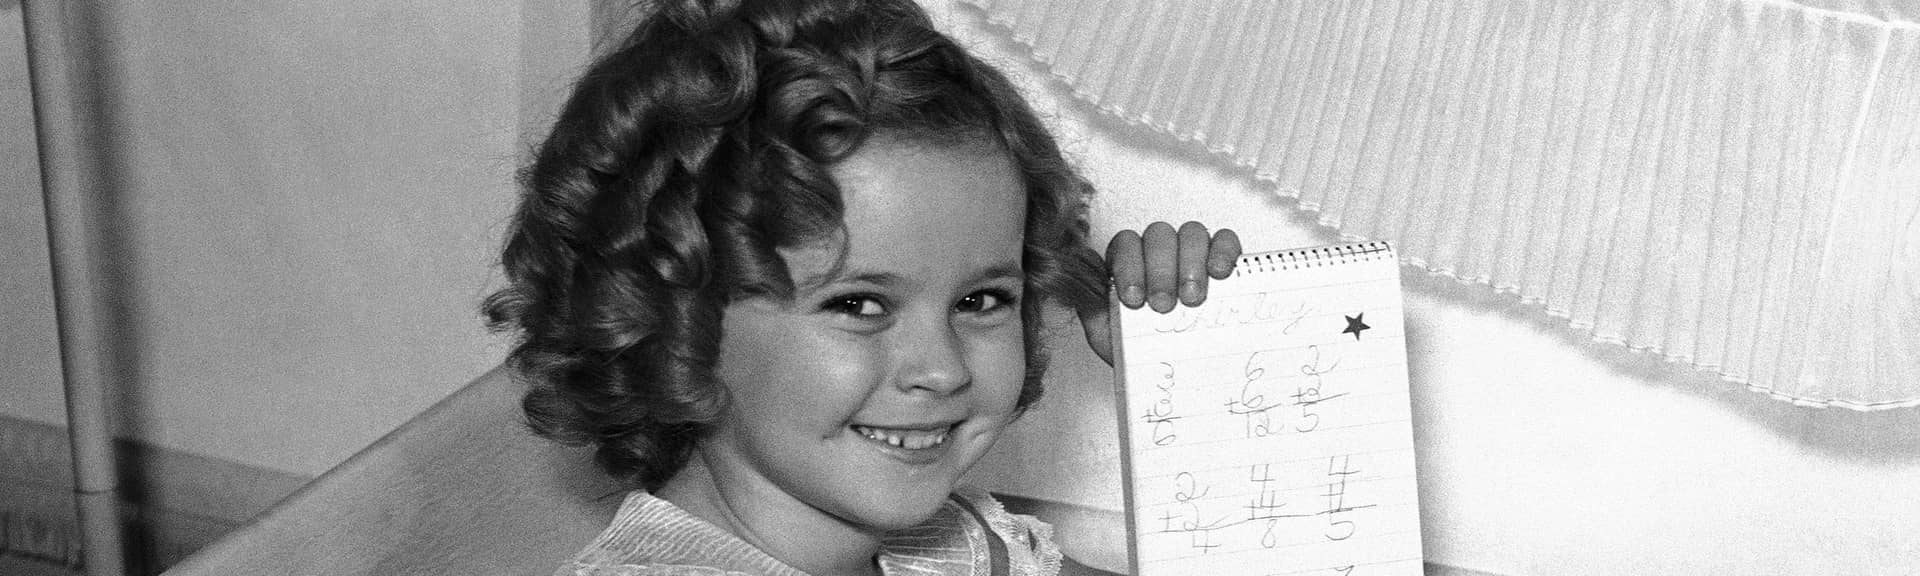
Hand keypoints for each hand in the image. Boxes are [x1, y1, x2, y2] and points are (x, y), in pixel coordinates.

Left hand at [1081, 221, 1241, 364]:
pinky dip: (1223, 251)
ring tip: (1192, 298)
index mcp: (1129, 262)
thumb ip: (1090, 305)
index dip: (1129, 266)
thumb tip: (1078, 275)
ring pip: (1191, 233)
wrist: (1174, 375)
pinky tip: (1219, 274)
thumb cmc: (1138, 351)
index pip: (1125, 244)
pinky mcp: (1223, 258)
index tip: (1134, 299)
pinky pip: (1225, 239)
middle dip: (1160, 270)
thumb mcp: (1107, 334)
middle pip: (1158, 235)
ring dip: (1191, 263)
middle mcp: (1159, 250)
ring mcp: (1192, 251)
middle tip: (1164, 304)